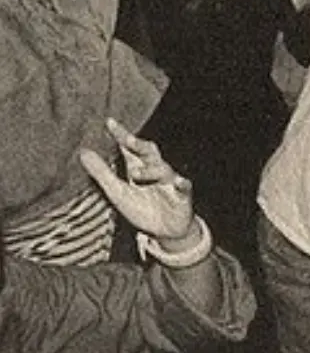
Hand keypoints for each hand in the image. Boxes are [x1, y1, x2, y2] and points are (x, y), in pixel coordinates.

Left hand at [79, 118, 193, 241]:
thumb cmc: (142, 208)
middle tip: (126, 139)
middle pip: (149, 153)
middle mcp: (155, 171)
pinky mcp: (182, 196)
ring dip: (150, 170)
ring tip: (135, 173)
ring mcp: (169, 182)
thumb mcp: (117, 192)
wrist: (166, 230)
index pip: (129, 148)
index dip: (121, 135)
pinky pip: (184, 187)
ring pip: (163, 170)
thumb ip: (101, 173)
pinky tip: (177, 182)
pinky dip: (181, 184)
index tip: (109, 122)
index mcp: (138, 168)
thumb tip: (83, 152)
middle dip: (139, 145)